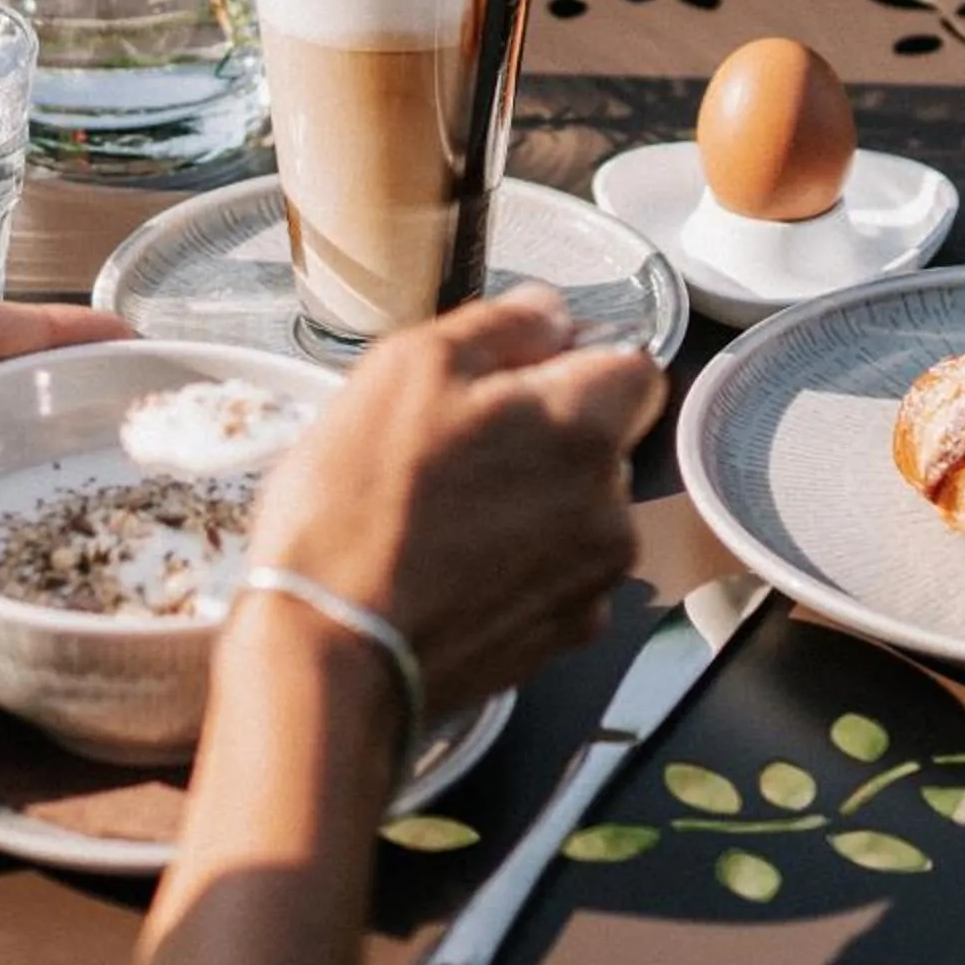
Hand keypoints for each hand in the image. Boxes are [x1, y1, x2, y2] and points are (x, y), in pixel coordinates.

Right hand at [245, 290, 665, 719]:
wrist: (330, 652)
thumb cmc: (357, 505)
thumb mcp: (407, 369)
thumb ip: (499, 325)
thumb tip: (550, 312)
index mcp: (582, 425)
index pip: (634, 365)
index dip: (573, 360)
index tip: (512, 377)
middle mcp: (610, 504)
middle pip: (601, 440)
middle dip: (545, 434)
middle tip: (451, 446)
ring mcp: (592, 579)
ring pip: (579, 509)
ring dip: (530, 501)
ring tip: (441, 514)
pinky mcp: (563, 638)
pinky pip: (557, 573)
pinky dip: (518, 564)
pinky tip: (450, 568)